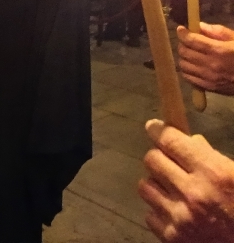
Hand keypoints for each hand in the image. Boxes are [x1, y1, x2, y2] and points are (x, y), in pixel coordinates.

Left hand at [139, 119, 233, 242]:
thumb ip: (213, 158)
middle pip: (152, 160)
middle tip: (168, 161)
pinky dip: (159, 211)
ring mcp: (180, 217)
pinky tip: (175, 211)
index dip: (159, 131)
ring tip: (172, 188)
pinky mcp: (172, 237)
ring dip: (156, 184)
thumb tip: (190, 141)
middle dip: (159, 157)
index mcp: (215, 174)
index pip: (171, 141)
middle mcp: (194, 193)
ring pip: (145, 185)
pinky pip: (149, 214)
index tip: (154, 128)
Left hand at [177, 23, 233, 95]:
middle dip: (182, 44)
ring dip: (184, 57)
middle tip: (187, 41)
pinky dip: (187, 70)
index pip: (192, 40)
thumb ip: (219, 32)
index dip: (183, 33)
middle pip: (184, 52)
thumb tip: (200, 26)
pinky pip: (188, 78)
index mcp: (219, 51)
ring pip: (183, 65)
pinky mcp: (209, 87)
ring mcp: (209, 78)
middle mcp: (211, 65)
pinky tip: (193, 65)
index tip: (181, 29)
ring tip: (190, 53)